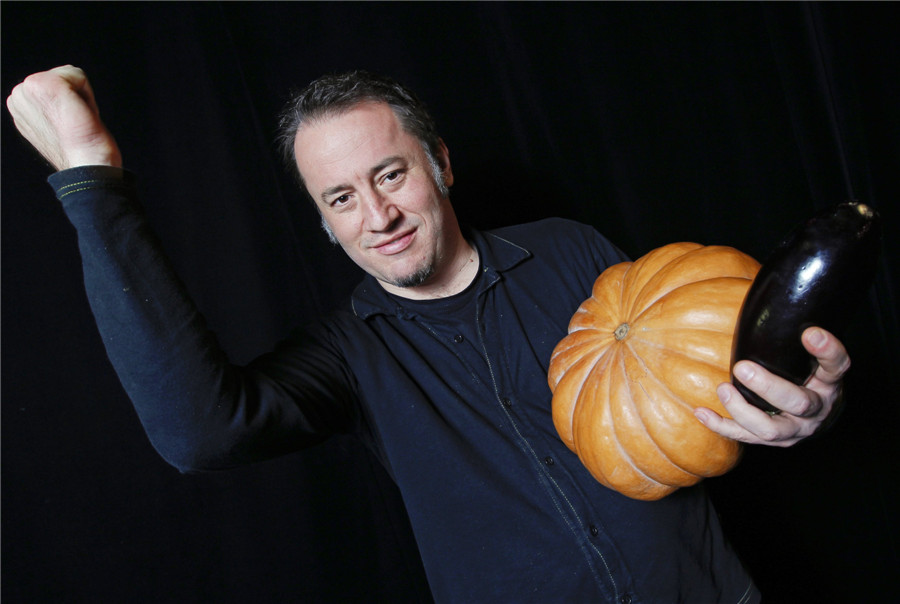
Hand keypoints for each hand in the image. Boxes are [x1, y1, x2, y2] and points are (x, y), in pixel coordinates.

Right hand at [6, 65, 120, 169]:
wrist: (87, 166)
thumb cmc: (80, 151)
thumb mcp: (58, 124)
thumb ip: (52, 107)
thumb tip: (59, 101)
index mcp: (19, 105)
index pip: (56, 83)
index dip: (73, 102)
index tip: (71, 125)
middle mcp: (17, 96)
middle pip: (63, 75)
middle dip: (77, 97)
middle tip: (76, 123)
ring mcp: (27, 89)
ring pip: (70, 75)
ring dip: (83, 97)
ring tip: (78, 121)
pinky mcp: (42, 85)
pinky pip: (77, 74)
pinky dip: (88, 95)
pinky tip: (81, 115)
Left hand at [694, 327, 848, 446]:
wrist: (818, 415)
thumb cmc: (807, 371)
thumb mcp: (809, 352)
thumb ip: (793, 330)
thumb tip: (763, 283)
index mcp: (830, 381)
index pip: (837, 365)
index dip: (827, 350)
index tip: (810, 332)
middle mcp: (818, 409)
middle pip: (799, 402)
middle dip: (769, 387)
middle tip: (742, 367)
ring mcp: (796, 429)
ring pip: (772, 429)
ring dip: (743, 411)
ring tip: (722, 389)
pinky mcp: (773, 441)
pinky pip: (745, 437)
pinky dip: (721, 426)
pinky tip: (701, 412)